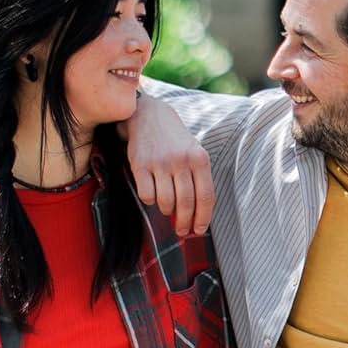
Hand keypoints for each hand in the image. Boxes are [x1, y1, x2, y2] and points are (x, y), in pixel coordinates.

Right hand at [123, 95, 213, 234]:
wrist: (150, 116)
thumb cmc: (175, 141)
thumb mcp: (194, 153)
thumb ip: (198, 180)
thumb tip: (197, 215)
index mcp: (200, 158)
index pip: (206, 197)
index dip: (203, 218)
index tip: (199, 230)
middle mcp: (181, 160)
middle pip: (186, 203)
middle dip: (184, 222)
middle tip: (181, 230)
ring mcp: (160, 163)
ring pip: (166, 202)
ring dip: (167, 211)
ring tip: (167, 208)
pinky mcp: (140, 165)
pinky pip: (147, 195)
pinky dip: (150, 200)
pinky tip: (152, 194)